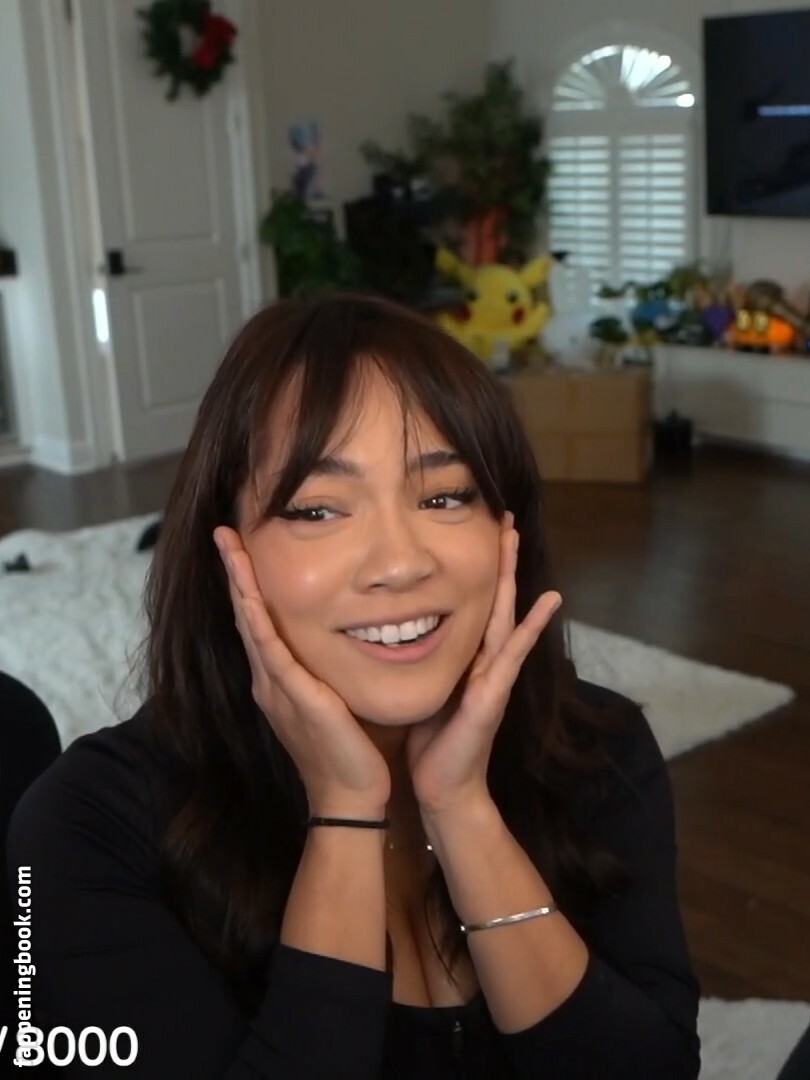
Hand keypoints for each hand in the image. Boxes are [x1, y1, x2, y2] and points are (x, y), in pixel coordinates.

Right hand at [214, 526, 390, 816]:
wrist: (351, 794)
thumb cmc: (350, 748)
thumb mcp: (334, 696)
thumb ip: (327, 668)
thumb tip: (343, 636)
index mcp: (279, 678)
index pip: (258, 619)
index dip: (246, 582)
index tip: (240, 546)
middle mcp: (270, 679)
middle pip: (246, 614)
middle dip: (235, 571)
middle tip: (224, 532)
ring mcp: (277, 688)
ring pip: (252, 624)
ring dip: (240, 584)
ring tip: (229, 547)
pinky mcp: (295, 697)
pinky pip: (271, 652)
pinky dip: (258, 621)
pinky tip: (250, 597)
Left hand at [407, 512, 560, 818]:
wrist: (444, 790)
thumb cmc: (432, 745)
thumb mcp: (425, 692)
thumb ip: (422, 665)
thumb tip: (397, 635)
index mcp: (466, 661)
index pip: (473, 608)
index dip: (477, 574)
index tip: (477, 536)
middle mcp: (484, 662)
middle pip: (494, 601)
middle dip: (498, 561)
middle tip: (503, 518)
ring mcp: (493, 676)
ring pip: (505, 615)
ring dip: (511, 576)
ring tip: (515, 539)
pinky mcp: (493, 694)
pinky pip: (513, 653)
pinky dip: (532, 626)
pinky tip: (548, 600)